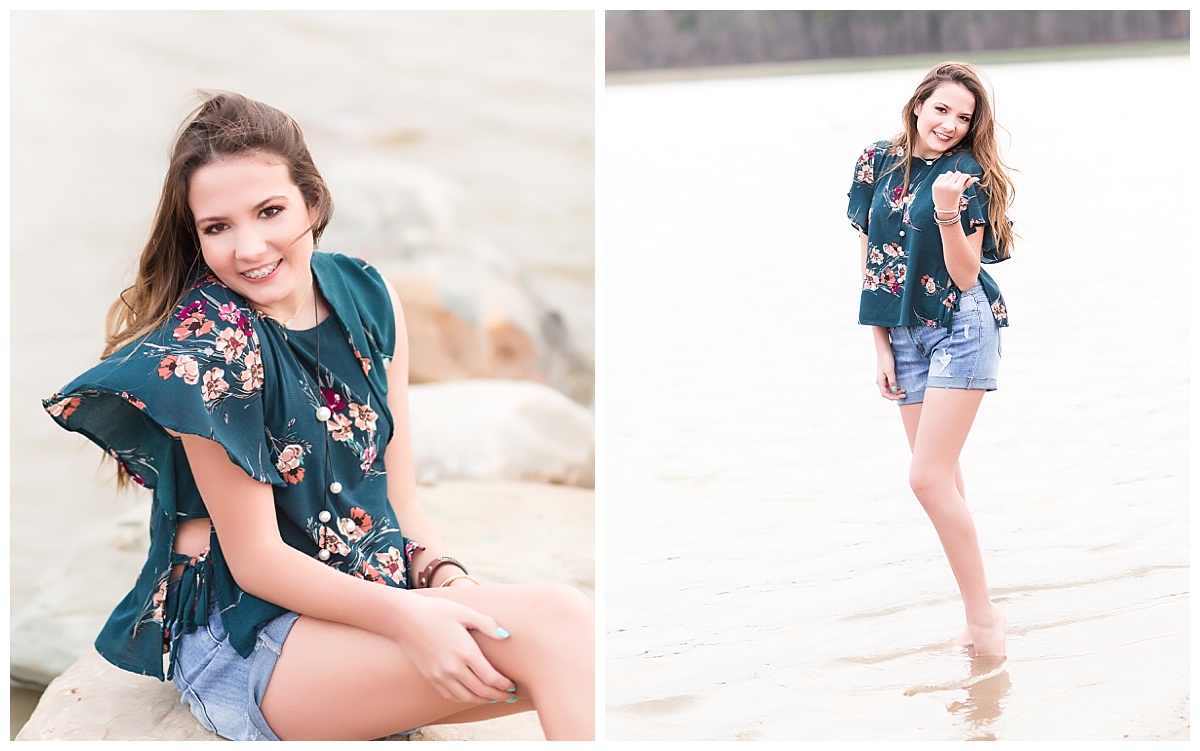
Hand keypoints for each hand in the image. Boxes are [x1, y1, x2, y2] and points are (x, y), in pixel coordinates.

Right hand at [391, 593, 513, 703]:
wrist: (405, 619)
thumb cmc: (437, 611)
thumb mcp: (464, 612)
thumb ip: (487, 624)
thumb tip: (506, 635)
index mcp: (465, 652)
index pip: (491, 677)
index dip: (504, 685)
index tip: (513, 686)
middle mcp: (453, 668)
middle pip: (481, 690)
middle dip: (498, 695)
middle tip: (509, 696)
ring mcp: (440, 675)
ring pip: (466, 697)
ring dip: (482, 699)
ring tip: (493, 697)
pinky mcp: (430, 678)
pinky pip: (450, 696)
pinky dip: (464, 698)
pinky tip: (471, 694)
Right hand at [876, 351, 905, 400]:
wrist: (884, 352)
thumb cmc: (886, 360)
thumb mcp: (890, 371)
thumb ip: (892, 381)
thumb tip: (894, 390)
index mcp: (880, 381)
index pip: (884, 394)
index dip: (892, 397)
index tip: (900, 397)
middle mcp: (881, 382)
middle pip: (887, 393)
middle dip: (895, 395)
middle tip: (904, 395)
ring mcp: (883, 380)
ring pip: (889, 390)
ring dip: (896, 392)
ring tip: (904, 392)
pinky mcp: (886, 377)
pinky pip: (890, 385)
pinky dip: (896, 388)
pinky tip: (900, 387)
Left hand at [931, 171, 978, 213]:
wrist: (944, 209)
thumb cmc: (955, 201)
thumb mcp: (962, 192)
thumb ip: (968, 184)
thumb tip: (976, 178)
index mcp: (956, 189)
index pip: (963, 176)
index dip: (966, 176)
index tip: (967, 179)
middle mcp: (948, 186)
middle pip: (957, 173)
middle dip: (959, 177)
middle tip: (959, 182)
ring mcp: (940, 185)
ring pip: (949, 173)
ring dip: (952, 176)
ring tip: (952, 183)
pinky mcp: (935, 185)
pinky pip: (941, 175)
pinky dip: (944, 178)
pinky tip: (946, 183)